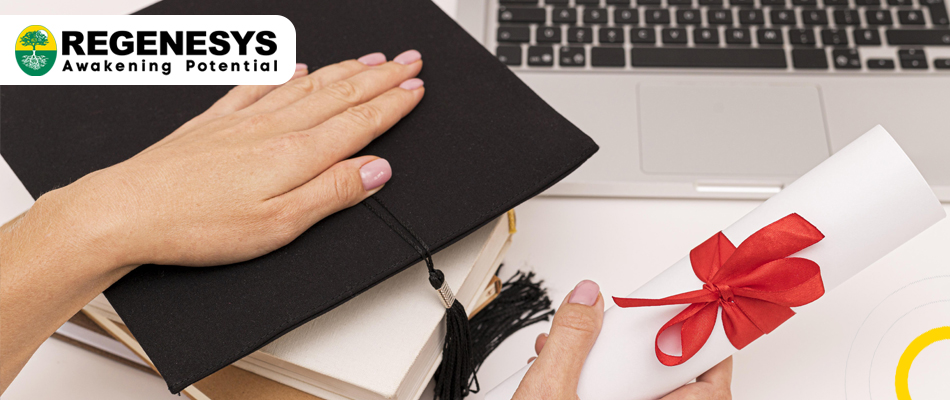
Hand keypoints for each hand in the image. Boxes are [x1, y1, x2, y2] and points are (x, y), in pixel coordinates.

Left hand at [0, 50, 424, 390]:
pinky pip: (259, 89)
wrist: (126, 211)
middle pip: (339, 96)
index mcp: (294, 154)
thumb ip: (331, 193)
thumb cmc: (197, 225)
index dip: (392, 104)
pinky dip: (284, 77)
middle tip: (407, 60)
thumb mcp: (279, 224)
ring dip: (343, 71)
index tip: (415, 87)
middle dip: (379, 76)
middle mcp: (272, 129)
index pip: (358, 122)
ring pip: (306, 87)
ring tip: (368, 59)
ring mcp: (242, 122)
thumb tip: (375, 170)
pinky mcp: (213, 125)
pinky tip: (293, 70)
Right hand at [512, 280, 732, 399]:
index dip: (710, 354)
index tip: (705, 324)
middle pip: (667, 391)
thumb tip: (587, 300)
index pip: (708, 393)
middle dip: (641, 353)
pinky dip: (589, 386)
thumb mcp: (549, 393)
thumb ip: (571, 340)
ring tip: (576, 348)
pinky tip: (559, 370)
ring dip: (609, 367)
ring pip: (633, 398)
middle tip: (631, 332)